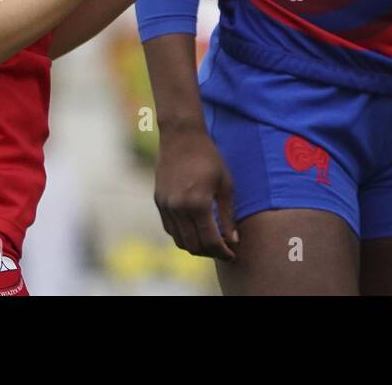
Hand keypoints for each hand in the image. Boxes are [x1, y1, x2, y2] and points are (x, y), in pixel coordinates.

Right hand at [154, 123, 237, 259]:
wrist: (181, 137)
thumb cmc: (209, 157)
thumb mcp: (225, 184)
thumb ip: (228, 215)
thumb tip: (233, 240)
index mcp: (198, 203)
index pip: (210, 240)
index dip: (222, 251)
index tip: (232, 254)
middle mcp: (178, 208)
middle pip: (194, 245)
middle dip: (210, 253)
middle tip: (223, 251)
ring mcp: (165, 206)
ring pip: (179, 240)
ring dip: (195, 247)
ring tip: (210, 245)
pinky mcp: (158, 202)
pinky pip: (170, 229)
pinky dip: (182, 236)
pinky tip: (195, 232)